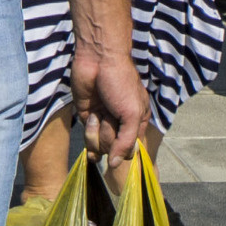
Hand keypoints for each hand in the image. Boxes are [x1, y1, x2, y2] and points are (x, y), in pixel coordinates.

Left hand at [69, 40, 152, 167]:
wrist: (97, 60)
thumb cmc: (120, 82)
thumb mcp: (132, 113)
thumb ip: (126, 142)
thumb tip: (116, 165)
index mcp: (137, 122)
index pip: (131, 151)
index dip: (124, 148)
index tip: (122, 132)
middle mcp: (121, 125)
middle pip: (114, 151)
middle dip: (110, 134)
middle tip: (110, 113)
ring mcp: (104, 122)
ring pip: (100, 148)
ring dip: (98, 131)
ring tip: (100, 112)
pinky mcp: (88, 118)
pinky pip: (88, 139)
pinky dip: (89, 129)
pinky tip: (91, 114)